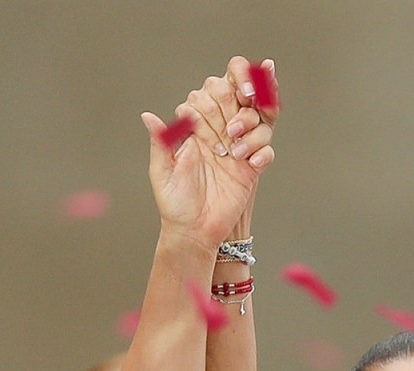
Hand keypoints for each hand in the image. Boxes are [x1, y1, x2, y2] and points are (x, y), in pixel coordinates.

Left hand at [140, 56, 277, 248]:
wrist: (195, 233)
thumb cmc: (175, 204)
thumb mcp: (162, 172)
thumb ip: (160, 143)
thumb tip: (148, 116)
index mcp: (196, 131)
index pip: (208, 96)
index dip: (211, 96)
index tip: (202, 114)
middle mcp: (218, 135)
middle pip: (236, 100)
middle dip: (235, 106)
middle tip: (227, 130)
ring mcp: (237, 150)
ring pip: (255, 120)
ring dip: (249, 127)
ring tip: (234, 151)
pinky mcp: (251, 170)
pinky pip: (265, 151)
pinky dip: (262, 153)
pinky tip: (250, 164)